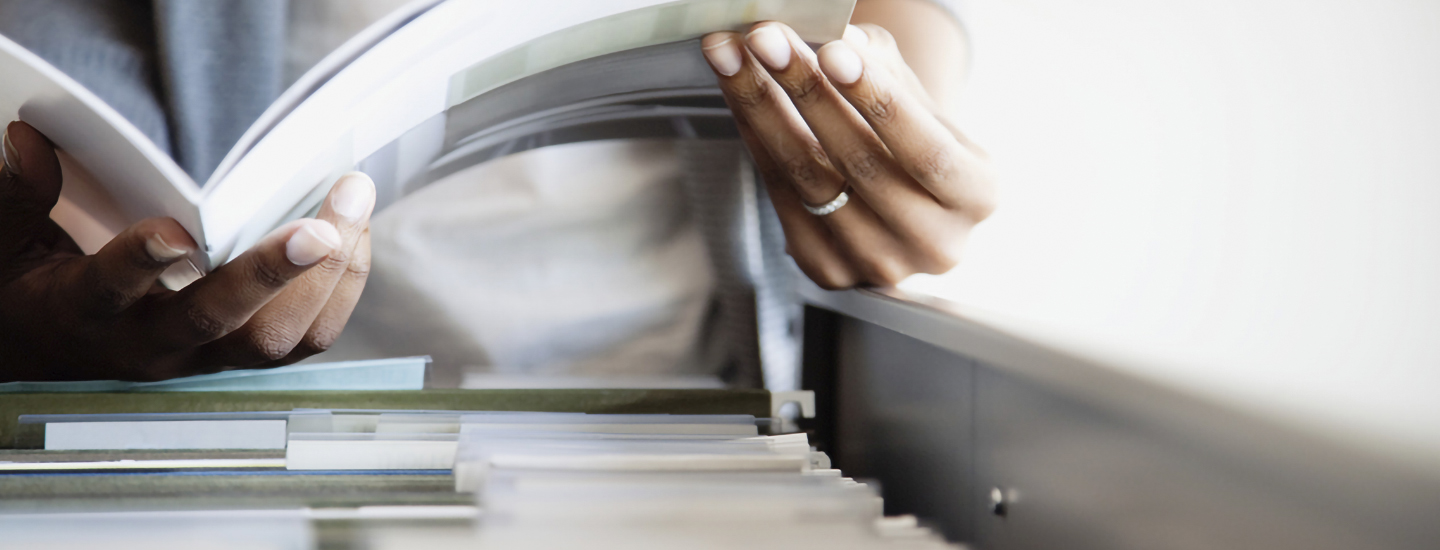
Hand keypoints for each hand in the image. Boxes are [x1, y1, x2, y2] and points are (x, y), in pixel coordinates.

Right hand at [0, 121, 373, 381]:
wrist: (53, 355)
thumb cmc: (31, 289)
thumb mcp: (4, 244)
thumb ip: (16, 196)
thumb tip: (26, 141)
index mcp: (84, 312)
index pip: (112, 289)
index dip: (143, 262)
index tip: (174, 229)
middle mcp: (151, 344)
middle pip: (220, 322)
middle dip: (274, 272)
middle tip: (323, 224)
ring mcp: (204, 356)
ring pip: (276, 339)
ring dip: (327, 276)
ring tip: (352, 206)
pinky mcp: (242, 356)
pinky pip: (305, 337)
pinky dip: (340, 288)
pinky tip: (354, 232)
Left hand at [703, 23, 994, 288]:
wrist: (898, 195)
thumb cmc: (913, 136)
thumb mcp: (917, 97)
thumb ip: (881, 68)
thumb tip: (832, 39)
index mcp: (978, 195)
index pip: (927, 151)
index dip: (877, 100)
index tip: (833, 51)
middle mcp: (935, 243)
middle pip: (859, 164)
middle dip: (805, 91)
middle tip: (765, 41)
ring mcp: (879, 264)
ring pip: (810, 180)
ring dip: (762, 110)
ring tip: (733, 57)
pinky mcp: (829, 269)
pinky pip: (781, 197)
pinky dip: (755, 139)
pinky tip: (738, 98)